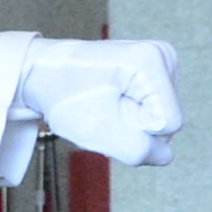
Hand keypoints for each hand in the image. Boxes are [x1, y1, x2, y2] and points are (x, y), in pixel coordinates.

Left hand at [15, 39, 186, 164]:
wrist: (42, 72)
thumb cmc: (63, 94)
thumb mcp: (97, 129)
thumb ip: (139, 150)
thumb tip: (165, 155)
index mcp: (152, 61)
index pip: (168, 125)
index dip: (136, 129)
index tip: (106, 109)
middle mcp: (162, 56)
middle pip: (165, 122)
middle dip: (132, 127)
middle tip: (100, 109)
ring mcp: (159, 64)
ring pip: (157, 120)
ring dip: (128, 123)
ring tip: (101, 104)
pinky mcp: (152, 73)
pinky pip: (150, 112)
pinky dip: (127, 115)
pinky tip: (108, 102)